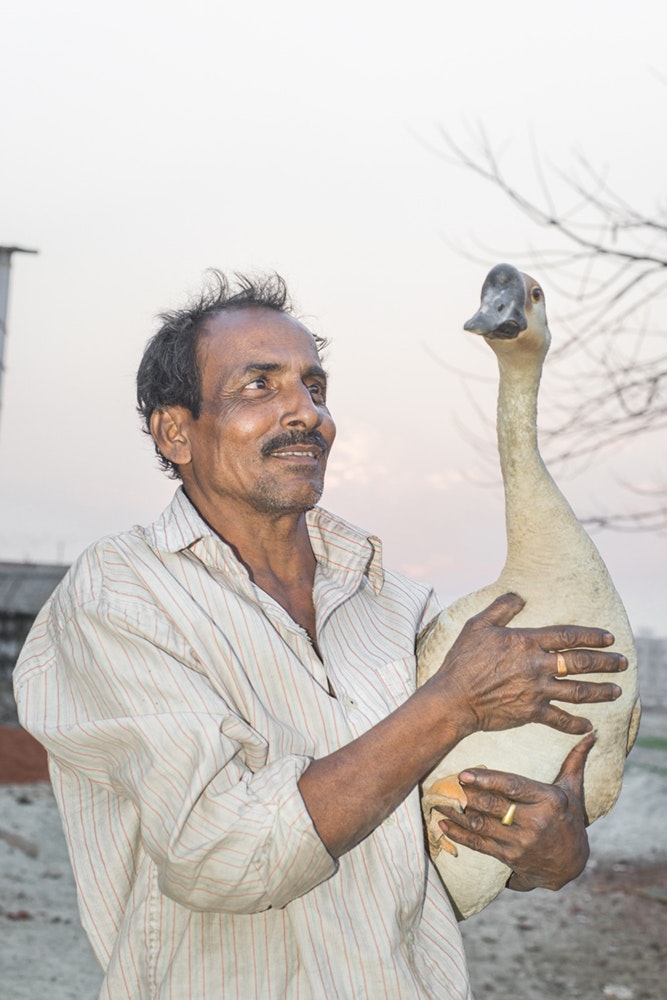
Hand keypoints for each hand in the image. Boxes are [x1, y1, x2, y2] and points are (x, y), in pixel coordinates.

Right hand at [431, 593, 626, 737]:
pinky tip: (588, 725)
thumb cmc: (463, 660)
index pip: (567, 636)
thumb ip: (500, 608)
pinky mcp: (530, 712)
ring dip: (600, 691)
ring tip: (616, 691)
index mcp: (526, 642)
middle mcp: (536, 666)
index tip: (609, 638)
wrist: (453, 698)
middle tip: (622, 663)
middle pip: (580, 663)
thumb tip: (518, 596)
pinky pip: (559, 719)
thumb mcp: (478, 626)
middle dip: (605, 662)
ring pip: (577, 691)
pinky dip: (575, 723)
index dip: (591, 635)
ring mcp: (536, 691)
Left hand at [435, 734, 595, 890]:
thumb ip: (575, 761)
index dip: (488, 780)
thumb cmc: (570, 819)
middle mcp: (534, 822)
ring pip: (482, 826)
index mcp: (548, 801)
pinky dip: (459, 835)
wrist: (571, 865)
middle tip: (446, 783)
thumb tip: (592, 733)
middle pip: (494, 806)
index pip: (513, 787)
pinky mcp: (509, 857)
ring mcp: (520, 843)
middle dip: (468, 796)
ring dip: (457, 814)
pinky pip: (479, 845)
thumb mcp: (574, 790)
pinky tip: (443, 824)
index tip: (465, 773)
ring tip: (437, 801)